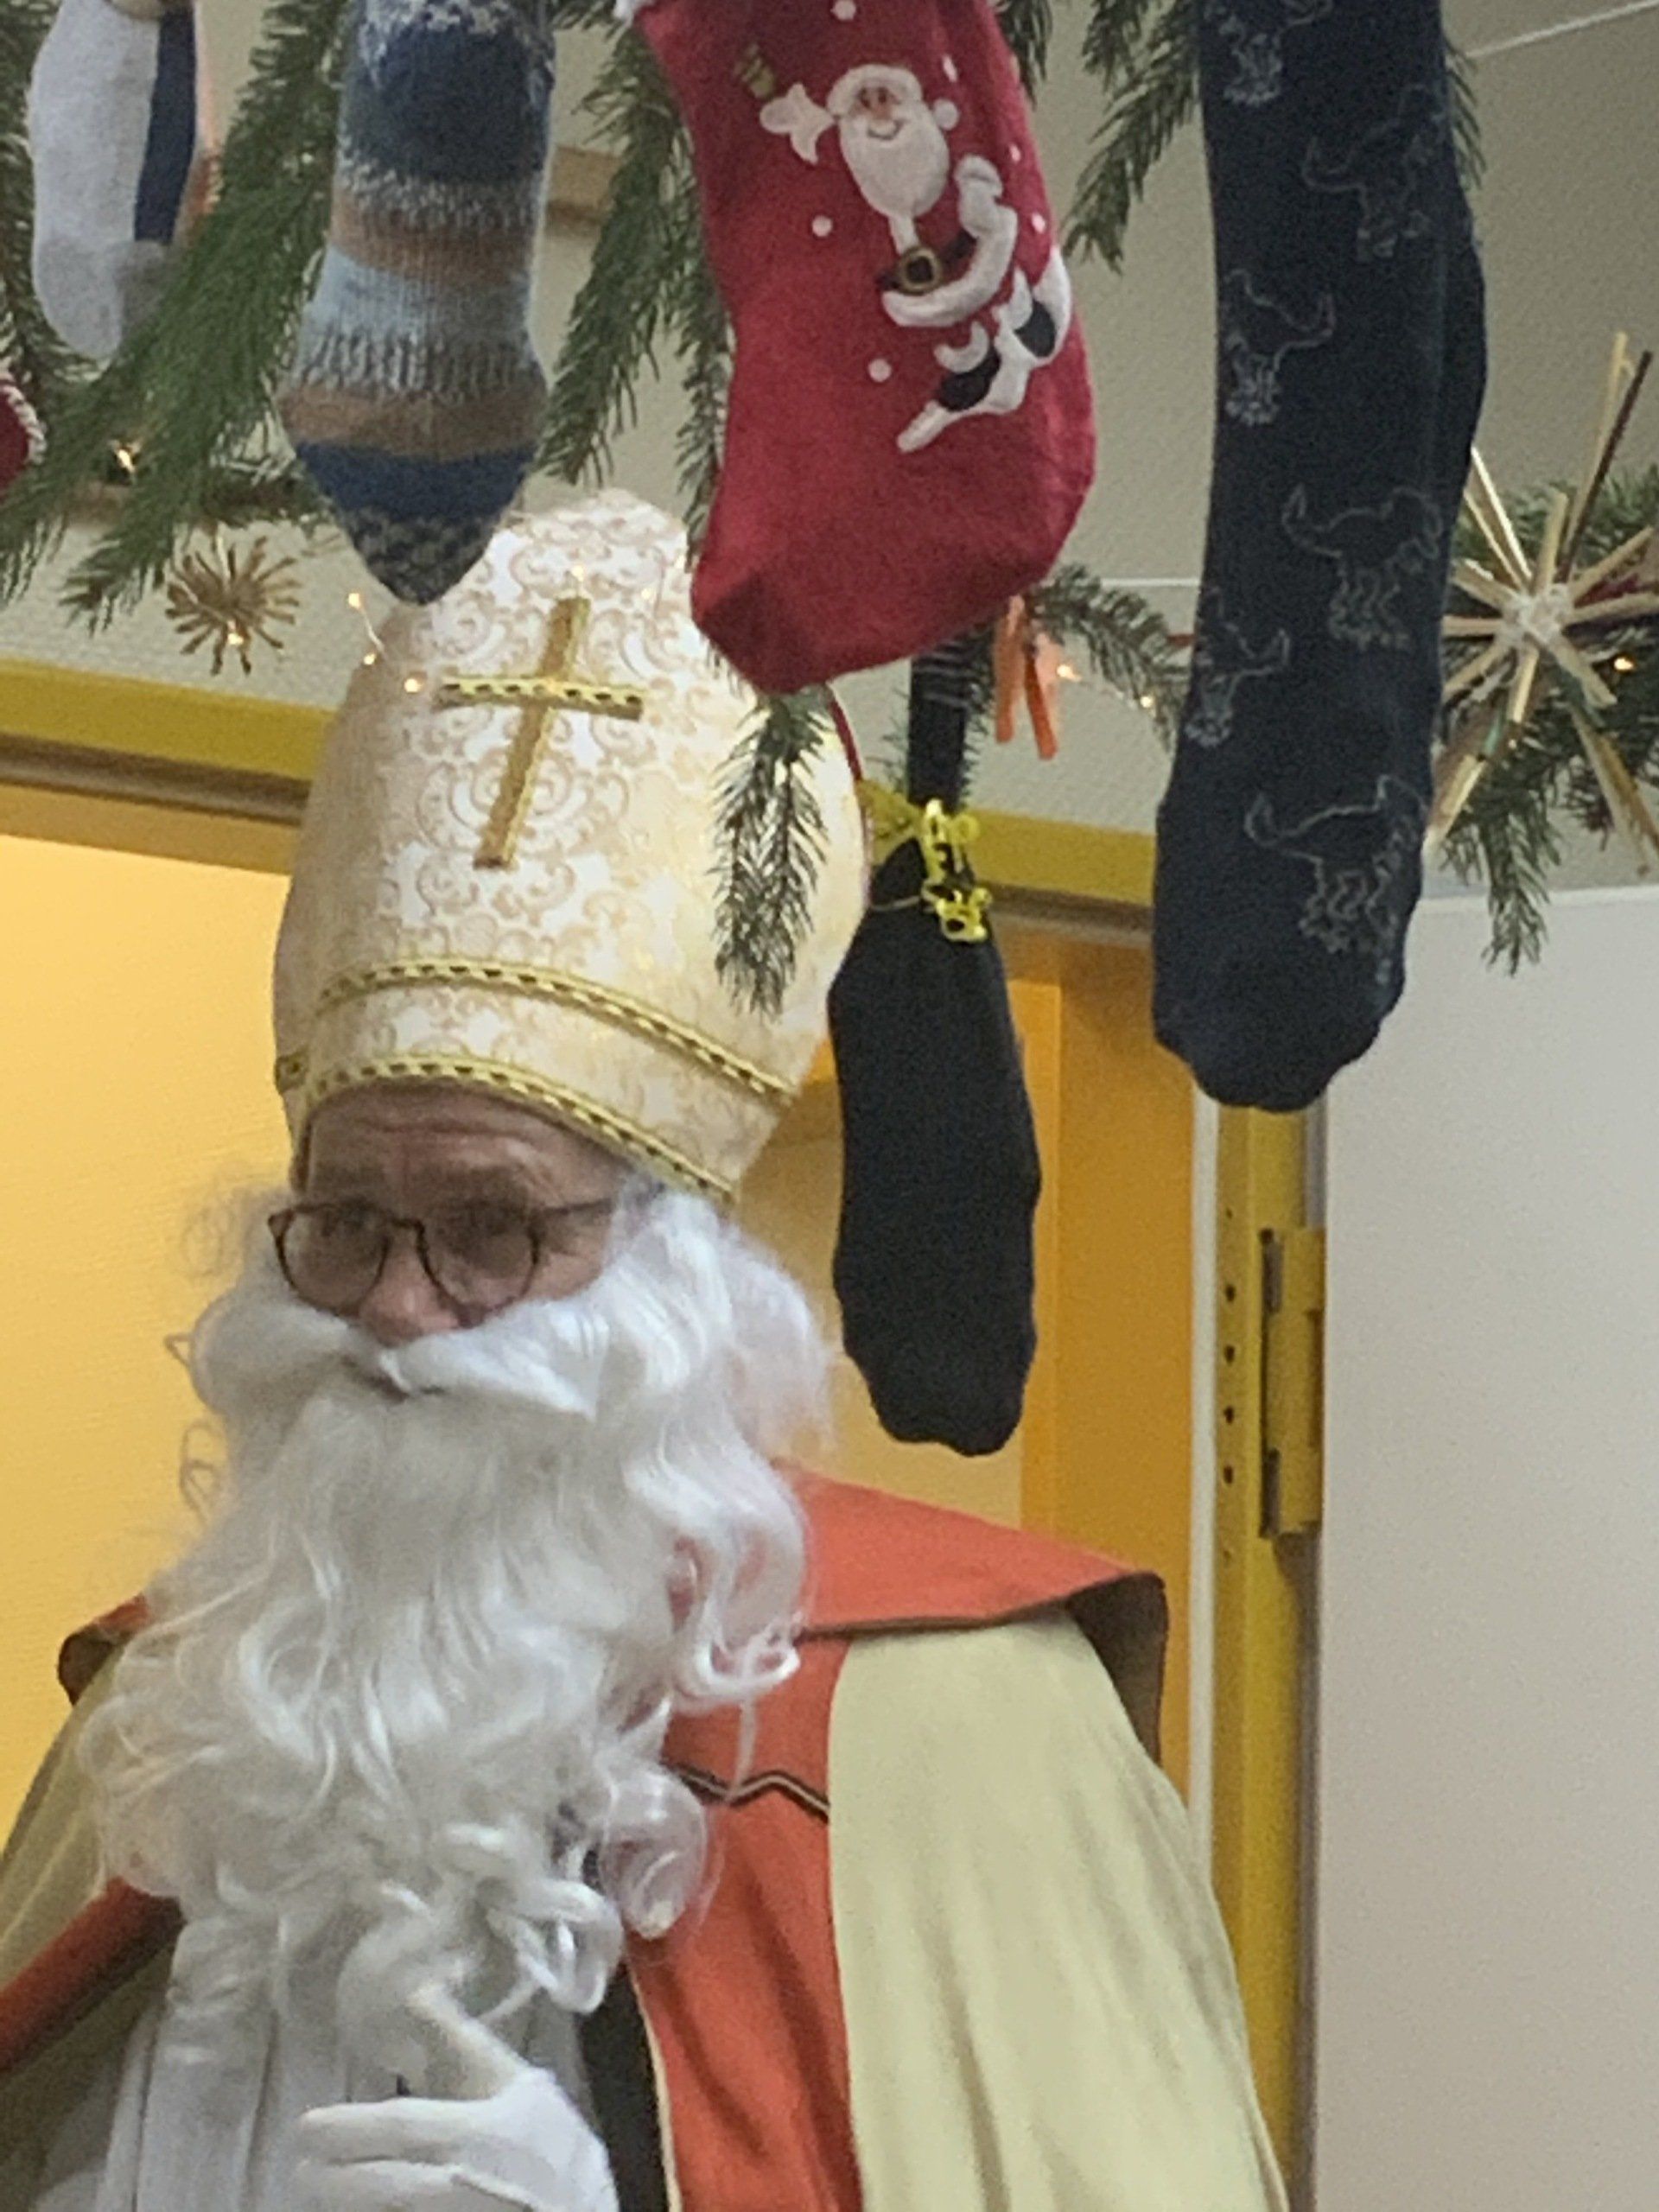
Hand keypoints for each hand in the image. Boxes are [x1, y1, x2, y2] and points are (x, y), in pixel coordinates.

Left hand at [294, 1987, 616, 2211]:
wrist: (587, 2209)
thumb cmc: (548, 2141)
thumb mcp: (512, 2082)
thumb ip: (459, 2039)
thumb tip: (418, 1985)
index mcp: (476, 2131)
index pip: (401, 2128)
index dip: (348, 2130)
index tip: (306, 2128)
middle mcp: (462, 2180)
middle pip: (383, 2185)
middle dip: (334, 2181)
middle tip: (301, 2171)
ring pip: (389, 2209)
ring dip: (350, 2204)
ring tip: (321, 2193)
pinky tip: (361, 2211)